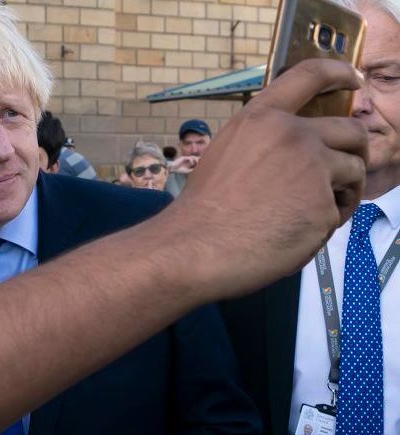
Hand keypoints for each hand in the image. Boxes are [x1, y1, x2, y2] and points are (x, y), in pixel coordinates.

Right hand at [171, 58, 366, 298]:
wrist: (198, 246)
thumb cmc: (204, 209)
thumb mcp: (227, 152)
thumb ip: (264, 141)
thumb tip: (294, 149)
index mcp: (262, 119)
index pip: (310, 75)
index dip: (339, 71)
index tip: (353, 78)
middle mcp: (293, 136)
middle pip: (351, 129)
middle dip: (355, 149)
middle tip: (347, 168)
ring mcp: (313, 169)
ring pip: (354, 171)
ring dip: (345, 188)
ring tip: (316, 210)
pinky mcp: (324, 206)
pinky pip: (340, 210)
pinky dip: (326, 222)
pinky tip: (296, 233)